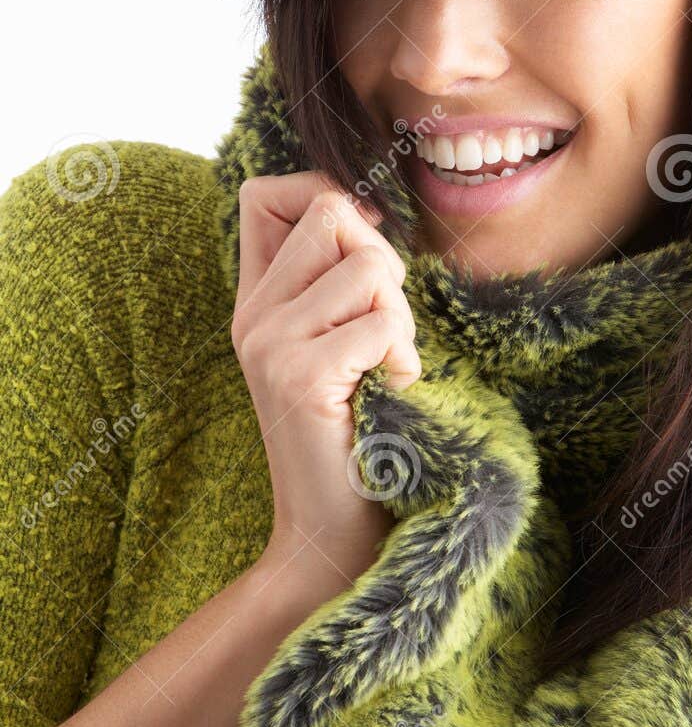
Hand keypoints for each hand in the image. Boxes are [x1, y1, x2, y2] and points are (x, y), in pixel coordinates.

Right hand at [230, 173, 420, 584]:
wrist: (330, 533)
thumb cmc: (356, 436)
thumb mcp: (338, 347)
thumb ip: (339, 284)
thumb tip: (370, 212)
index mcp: (254, 301)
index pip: (266, 194)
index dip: (327, 197)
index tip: (362, 254)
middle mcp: (251, 315)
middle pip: (333, 214)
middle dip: (384, 262)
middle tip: (386, 329)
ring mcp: (269, 343)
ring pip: (368, 266)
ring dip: (402, 315)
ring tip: (389, 366)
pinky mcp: (299, 376)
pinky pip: (383, 323)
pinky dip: (406, 357)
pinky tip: (391, 393)